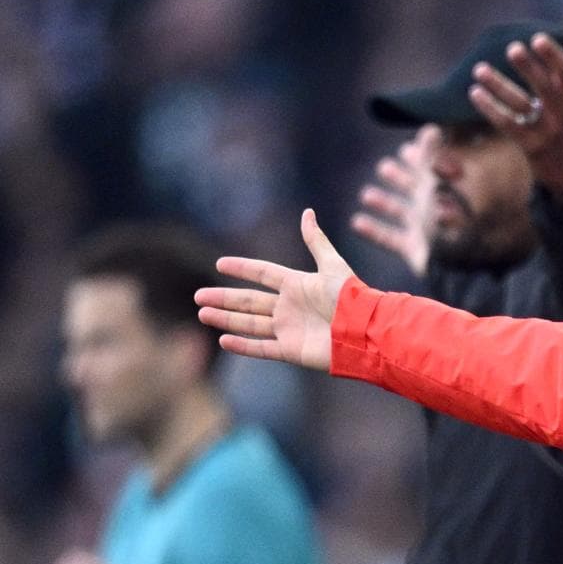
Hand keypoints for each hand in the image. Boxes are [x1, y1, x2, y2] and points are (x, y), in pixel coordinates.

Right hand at [195, 209, 352, 370]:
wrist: (364, 331)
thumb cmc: (351, 298)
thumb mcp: (332, 266)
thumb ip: (316, 241)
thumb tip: (307, 212)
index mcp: (298, 285)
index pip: (263, 274)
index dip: (243, 268)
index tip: (220, 263)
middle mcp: (290, 307)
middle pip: (249, 301)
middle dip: (223, 298)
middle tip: (198, 296)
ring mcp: (289, 330)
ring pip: (249, 324)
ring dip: (225, 319)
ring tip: (202, 313)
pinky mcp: (292, 351)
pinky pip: (262, 348)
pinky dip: (242, 346)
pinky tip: (223, 339)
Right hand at [350, 127, 438, 277]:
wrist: (448, 258)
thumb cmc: (442, 218)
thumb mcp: (434, 183)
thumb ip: (431, 156)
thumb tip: (431, 128)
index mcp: (441, 193)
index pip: (429, 171)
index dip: (417, 160)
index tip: (405, 151)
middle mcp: (432, 211)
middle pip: (414, 191)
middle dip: (400, 179)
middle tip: (384, 168)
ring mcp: (423, 230)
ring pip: (401, 213)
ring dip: (384, 203)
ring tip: (366, 195)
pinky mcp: (414, 249)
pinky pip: (390, 238)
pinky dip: (373, 231)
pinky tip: (356, 222)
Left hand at [468, 27, 562, 203]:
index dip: (554, 57)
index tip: (537, 38)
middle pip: (545, 90)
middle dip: (529, 69)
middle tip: (512, 48)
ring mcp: (546, 132)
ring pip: (521, 105)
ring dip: (499, 86)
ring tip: (479, 69)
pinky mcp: (529, 146)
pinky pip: (508, 125)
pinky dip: (490, 109)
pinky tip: (475, 92)